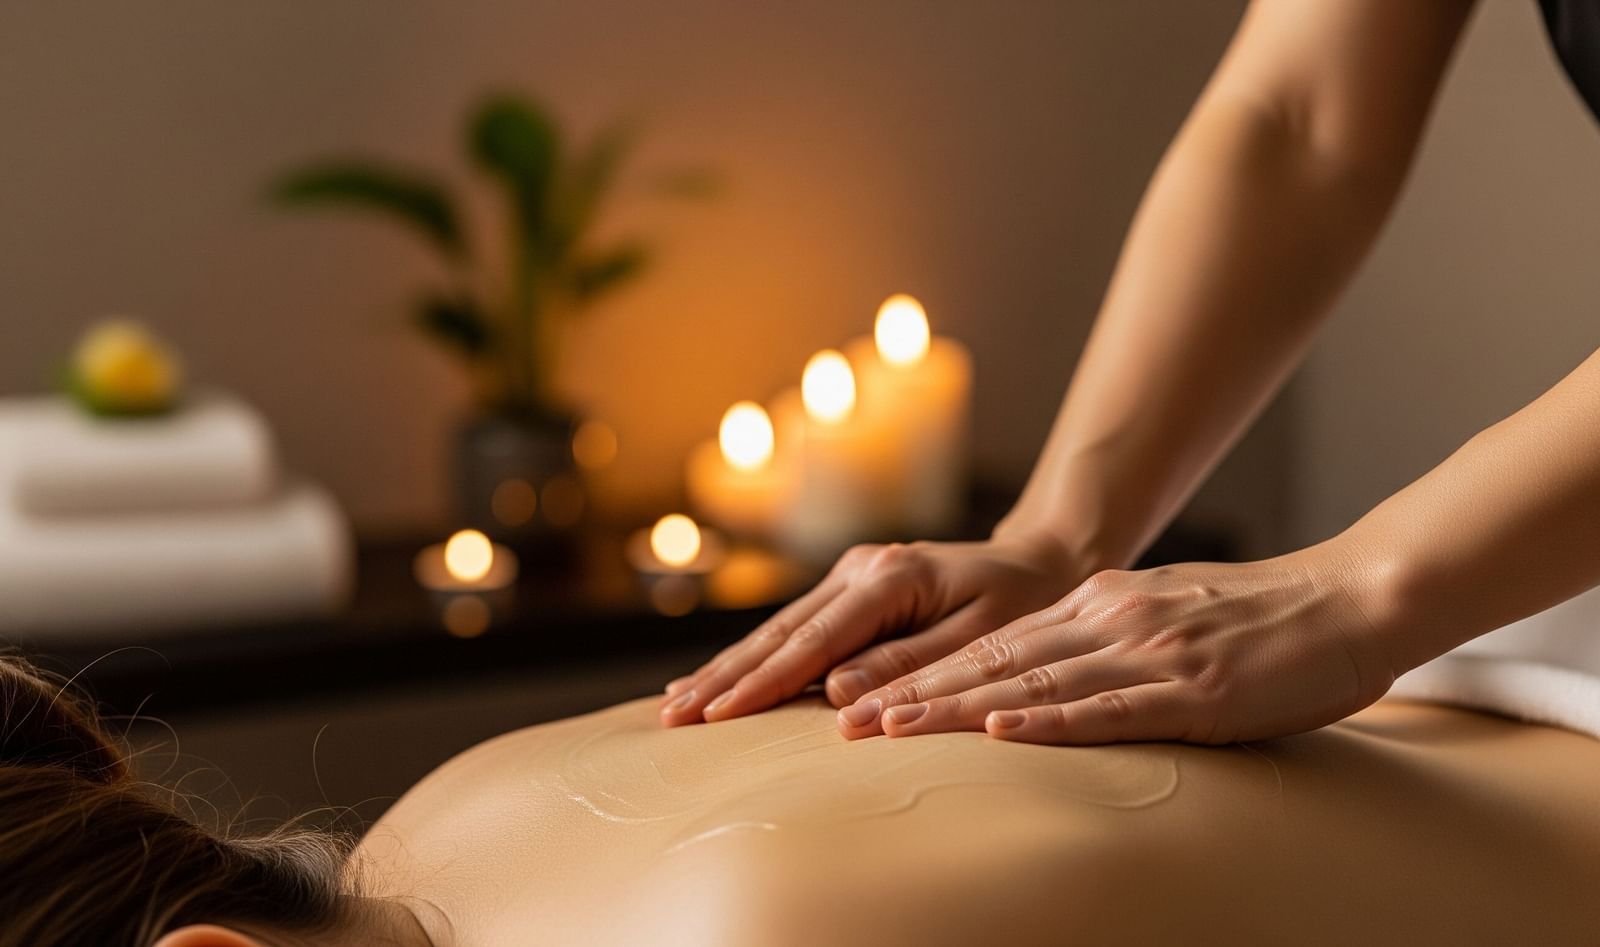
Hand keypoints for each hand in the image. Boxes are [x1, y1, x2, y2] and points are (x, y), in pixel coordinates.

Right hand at [659, 531, 1086, 726]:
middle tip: (673, 718)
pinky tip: (717, 680)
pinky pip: (794, 629)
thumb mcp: (982, 637)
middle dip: (724, 677)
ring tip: (676, 705)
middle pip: (781, 633)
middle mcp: (861, 568)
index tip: (718, 714)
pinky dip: (754, 657)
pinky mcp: (852, 588)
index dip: (764, 681)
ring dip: (727, 669)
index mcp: (892, 578)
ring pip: (778, 630)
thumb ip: (912, 664)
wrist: (1042, 560)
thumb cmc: (1022, 604)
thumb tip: (837, 694)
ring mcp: (852, 573)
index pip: (815, 640)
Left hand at [836, 543, 1396, 744]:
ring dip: (955, 709)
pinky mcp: (1194, 691)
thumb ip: (1106, 634)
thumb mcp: (1165, 612)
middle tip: (844, 719)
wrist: (1350, 598)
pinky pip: (1109, 708)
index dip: (925, 672)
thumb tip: (1050, 665)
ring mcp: (1149, 652)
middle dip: (914, 693)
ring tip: (889, 729)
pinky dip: (1049, 721)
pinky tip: (1002, 732)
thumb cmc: (1261, 618)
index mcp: (1101, 604)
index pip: (994, 643)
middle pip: (992, 660)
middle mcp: (1110, 620)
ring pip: (1032, 681)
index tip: (866, 696)